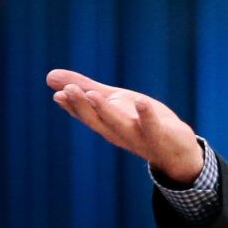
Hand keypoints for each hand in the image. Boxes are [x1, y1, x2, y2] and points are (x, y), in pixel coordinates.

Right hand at [47, 69, 203, 182]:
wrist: (177, 151)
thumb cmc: (142, 123)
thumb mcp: (114, 102)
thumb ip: (87, 88)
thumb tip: (49, 76)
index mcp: (105, 124)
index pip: (84, 114)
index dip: (71, 105)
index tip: (58, 94)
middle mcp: (118, 132)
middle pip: (96, 119)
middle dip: (82, 105)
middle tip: (67, 90)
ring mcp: (139, 136)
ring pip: (119, 124)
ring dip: (105, 110)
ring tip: (93, 94)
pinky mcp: (161, 135)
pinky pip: (153, 126)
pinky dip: (147, 115)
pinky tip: (142, 101)